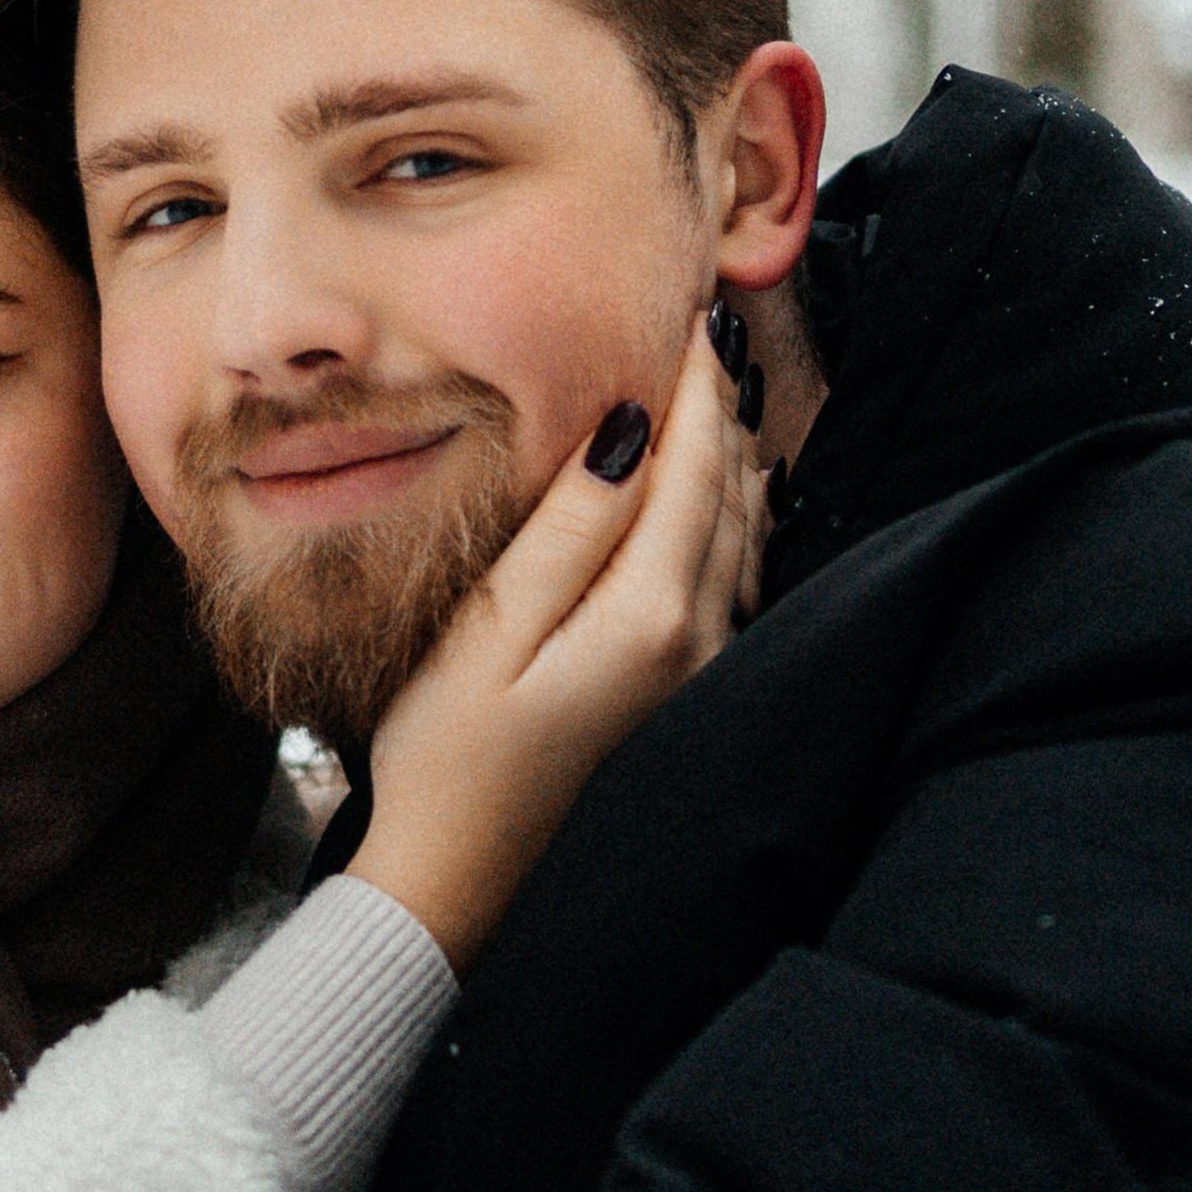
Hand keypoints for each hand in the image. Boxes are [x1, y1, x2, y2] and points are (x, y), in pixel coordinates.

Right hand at [349, 313, 763, 971]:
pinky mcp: (685, 694)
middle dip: (724, 406)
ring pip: (743, 533)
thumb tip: (632, 428)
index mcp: (653, 613)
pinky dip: (729, 515)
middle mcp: (700, 639)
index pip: (694, 464)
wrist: (460, 880)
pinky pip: (733, 577)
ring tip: (717, 388)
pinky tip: (717, 492)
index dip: (696, 382)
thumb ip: (569, 527)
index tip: (691, 310)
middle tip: (709, 327)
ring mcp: (701, 673)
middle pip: (733, 492)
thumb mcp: (490, 627)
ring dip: (732, 457)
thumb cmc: (448, 755)